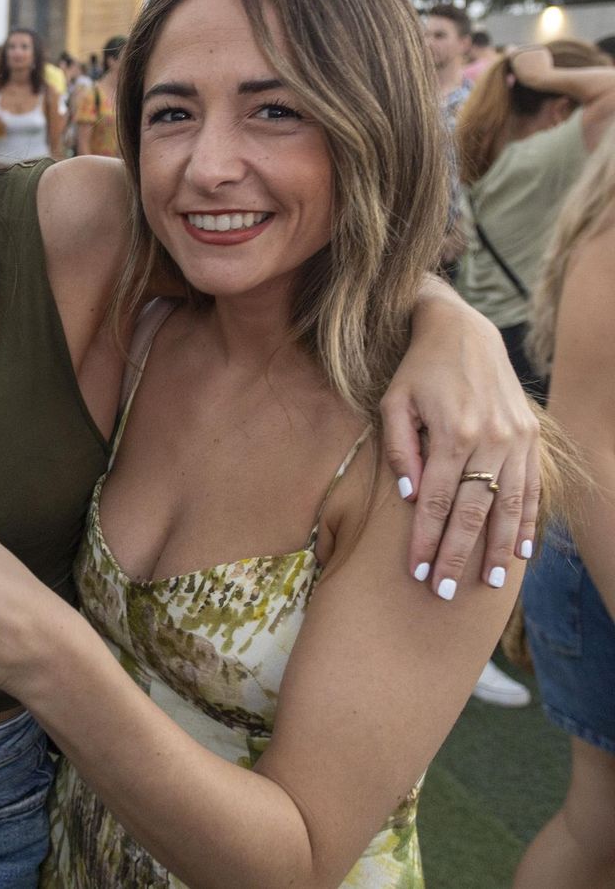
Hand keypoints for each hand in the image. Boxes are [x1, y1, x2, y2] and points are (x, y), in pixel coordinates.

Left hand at [382, 294, 538, 598]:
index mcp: (451, 433)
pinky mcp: (531, 436)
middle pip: (472, 511)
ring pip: (508, 505)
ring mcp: (516, 439)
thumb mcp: (392, 402)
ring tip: (488, 584)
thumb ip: (398, 449)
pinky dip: (527, 520)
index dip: (425, 538)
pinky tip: (522, 551)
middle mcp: (489, 439)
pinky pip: (532, 487)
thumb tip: (408, 496)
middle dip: (456, 554)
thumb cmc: (416, 371)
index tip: (415, 571)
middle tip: (443, 592)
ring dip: (498, 549)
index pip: (436, 500)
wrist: (463, 332)